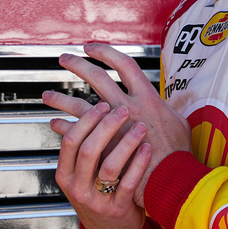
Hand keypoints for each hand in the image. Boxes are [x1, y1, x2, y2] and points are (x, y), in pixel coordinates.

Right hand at [44, 94, 151, 228]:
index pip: (71, 141)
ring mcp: (97, 200)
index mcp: (66, 175)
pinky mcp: (118, 209)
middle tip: (123, 110)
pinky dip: (139, 163)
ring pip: (109, 166)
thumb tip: (65, 114)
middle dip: (107, 126)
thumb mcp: (80, 175)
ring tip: (140, 127)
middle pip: (88, 150)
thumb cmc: (98, 194)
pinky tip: (148, 148)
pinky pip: (128, 182)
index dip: (86, 120)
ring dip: (126, 142)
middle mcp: (78, 188)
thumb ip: (79, 149)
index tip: (102, 104)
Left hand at [47, 43, 191, 205]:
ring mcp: (112, 128)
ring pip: (80, 106)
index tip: (93, 48)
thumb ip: (167, 109)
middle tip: (65, 58)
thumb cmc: (177, 154)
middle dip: (78, 65)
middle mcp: (128, 107)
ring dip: (62, 99)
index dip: (107, 53)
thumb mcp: (179, 122)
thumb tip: (162, 103)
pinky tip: (55, 124)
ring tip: (48, 95)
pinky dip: (64, 126)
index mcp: (147, 97)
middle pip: (97, 77)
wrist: (170, 180)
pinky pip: (76, 134)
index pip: (125, 65)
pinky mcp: (102, 147)